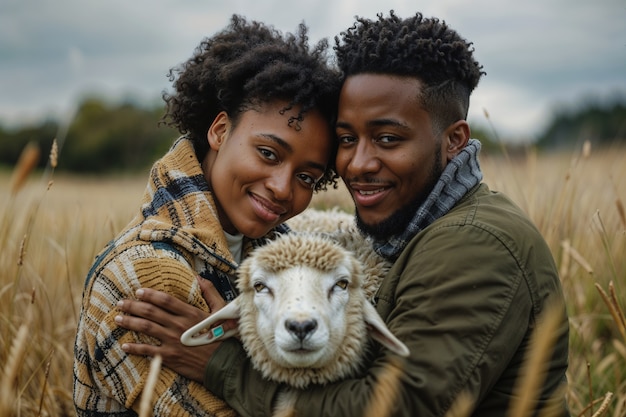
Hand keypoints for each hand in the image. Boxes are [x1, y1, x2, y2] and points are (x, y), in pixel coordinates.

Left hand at [115, 277, 235, 382]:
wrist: (223, 363)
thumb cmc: (223, 336)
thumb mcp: (221, 310)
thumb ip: (209, 292)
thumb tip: (198, 277)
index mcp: (190, 313)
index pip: (165, 300)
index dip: (150, 294)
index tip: (138, 291)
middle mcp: (178, 325)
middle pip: (151, 312)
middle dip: (133, 306)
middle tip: (121, 303)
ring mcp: (172, 341)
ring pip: (146, 328)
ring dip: (130, 322)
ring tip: (118, 318)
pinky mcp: (169, 357)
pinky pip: (147, 350)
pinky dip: (134, 348)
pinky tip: (124, 345)